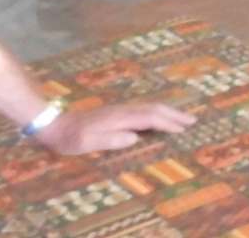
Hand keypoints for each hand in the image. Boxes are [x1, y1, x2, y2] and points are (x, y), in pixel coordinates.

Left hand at [35, 102, 195, 154]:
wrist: (55, 124)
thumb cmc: (70, 138)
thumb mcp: (87, 143)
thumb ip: (111, 139)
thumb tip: (135, 138)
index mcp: (120, 119)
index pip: (150, 118)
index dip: (168, 123)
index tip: (184, 129)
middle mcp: (123, 111)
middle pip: (155, 109)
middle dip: (175, 114)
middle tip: (194, 120)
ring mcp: (120, 110)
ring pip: (150, 107)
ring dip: (169, 111)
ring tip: (183, 118)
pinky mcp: (117, 112)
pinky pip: (144, 110)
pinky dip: (158, 112)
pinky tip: (160, 118)